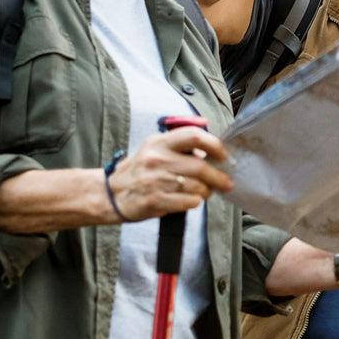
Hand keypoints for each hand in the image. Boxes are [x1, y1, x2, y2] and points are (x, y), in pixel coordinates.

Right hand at [104, 125, 232, 221]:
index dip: (214, 145)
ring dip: (207, 191)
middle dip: (218, 176)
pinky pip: (188, 202)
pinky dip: (196, 201)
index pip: (193, 136)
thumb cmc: (139, 171)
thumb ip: (180, 146)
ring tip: (207, 191)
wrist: (112, 194)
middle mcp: (157, 159)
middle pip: (200, 166)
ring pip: (197, 186)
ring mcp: (156, 181)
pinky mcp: (156, 201)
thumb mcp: (155, 148)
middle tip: (226, 182)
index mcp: (159, 143)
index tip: (223, 155)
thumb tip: (211, 150)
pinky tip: (192, 199)